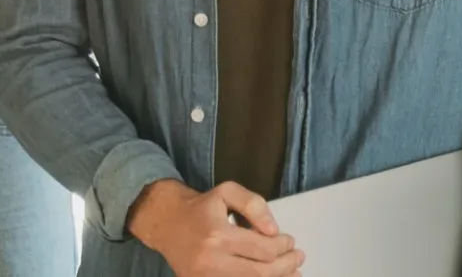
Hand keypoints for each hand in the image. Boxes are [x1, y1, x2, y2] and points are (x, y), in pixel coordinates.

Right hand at [129, 180, 304, 276]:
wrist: (165, 222)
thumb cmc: (199, 208)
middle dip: (286, 266)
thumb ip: (253, 204)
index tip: (289, 241)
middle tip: (297, 257)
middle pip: (261, 272)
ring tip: (292, 273)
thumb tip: (273, 230)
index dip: (283, 246)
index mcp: (218, 235)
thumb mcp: (226, 192)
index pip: (264, 249)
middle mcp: (211, 260)